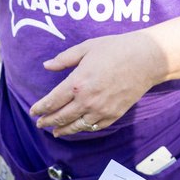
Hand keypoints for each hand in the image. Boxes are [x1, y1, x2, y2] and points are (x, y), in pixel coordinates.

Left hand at [30, 31, 164, 136]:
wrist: (146, 59)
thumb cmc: (115, 49)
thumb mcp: (86, 48)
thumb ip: (64, 59)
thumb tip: (46, 66)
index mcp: (77, 83)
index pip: (52, 101)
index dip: (40, 108)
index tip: (33, 112)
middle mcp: (86, 101)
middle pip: (61, 117)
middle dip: (48, 122)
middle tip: (40, 124)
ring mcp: (100, 110)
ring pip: (76, 126)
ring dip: (63, 130)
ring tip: (55, 132)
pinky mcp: (113, 115)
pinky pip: (94, 127)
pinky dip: (83, 129)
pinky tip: (78, 128)